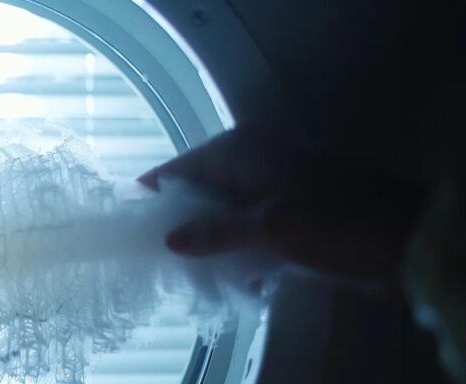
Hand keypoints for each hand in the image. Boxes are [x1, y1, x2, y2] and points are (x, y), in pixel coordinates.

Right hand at [138, 128, 425, 289]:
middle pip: (201, 194)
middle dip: (185, 227)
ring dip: (216, 246)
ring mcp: (273, 188)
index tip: (130, 224)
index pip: (181, 168)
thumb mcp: (267, 227)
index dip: (155, 196)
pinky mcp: (291, 215)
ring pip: (225, 217)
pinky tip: (244, 282)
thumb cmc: (331, 221)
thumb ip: (214, 233)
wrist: (406, 238)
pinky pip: (251, 233)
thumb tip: (170, 240)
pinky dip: (245, 254)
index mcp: (241, 150)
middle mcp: (252, 162)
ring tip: (202, 276)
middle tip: (165, 259)